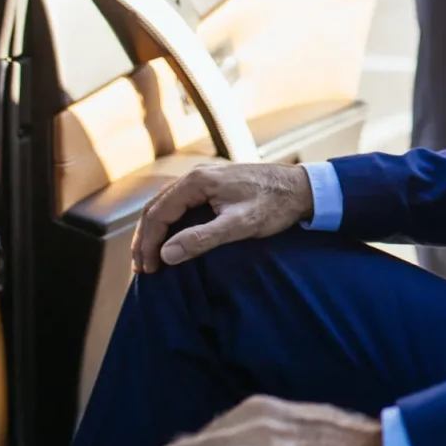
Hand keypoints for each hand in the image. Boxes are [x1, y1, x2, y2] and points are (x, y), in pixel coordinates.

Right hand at [131, 163, 313, 273]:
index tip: (148, 270)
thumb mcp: (240, 225)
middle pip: (156, 208)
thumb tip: (166, 254)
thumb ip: (203, 238)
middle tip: (142, 269)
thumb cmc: (275, 205)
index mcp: (197, 181)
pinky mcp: (215, 184)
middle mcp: (196, 175)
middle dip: (145, 239)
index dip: (148, 244)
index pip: (158, 214)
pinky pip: (181, 203)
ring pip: (166, 205)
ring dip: (155, 231)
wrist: (304, 187)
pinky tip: (171, 239)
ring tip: (150, 257)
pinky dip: (170, 222)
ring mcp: (205, 177)